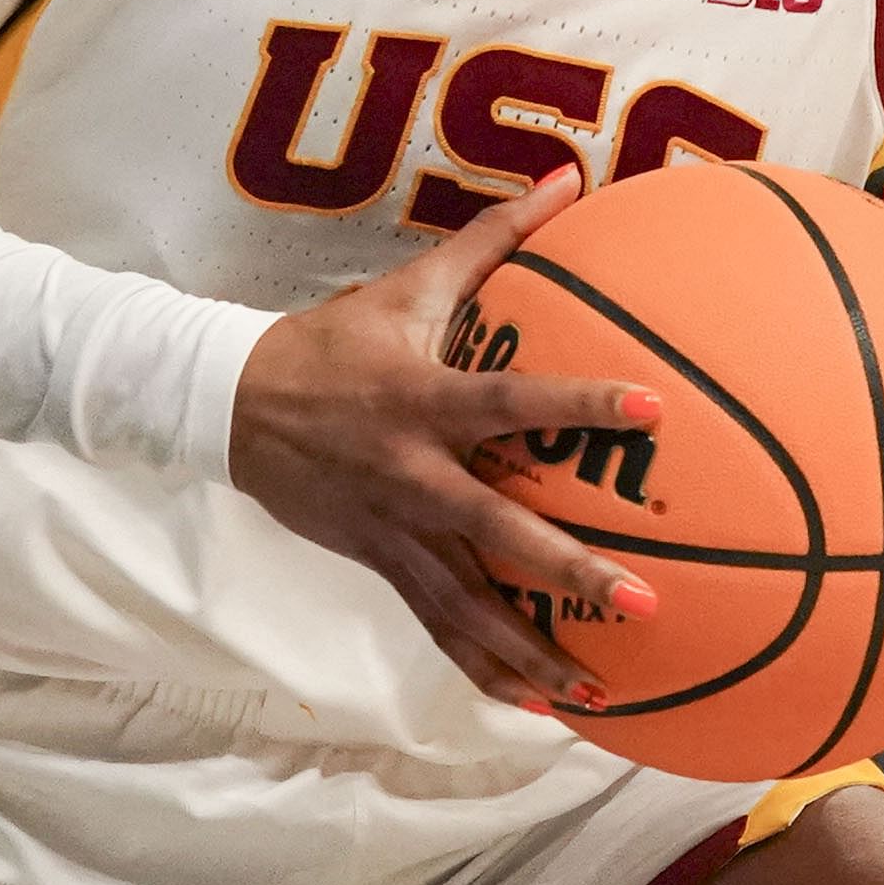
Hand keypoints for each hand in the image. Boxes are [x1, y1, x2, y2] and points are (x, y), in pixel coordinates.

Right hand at [227, 163, 664, 712]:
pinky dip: (485, 670)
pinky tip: (534, 706)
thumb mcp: (408, 287)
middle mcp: (414, 475)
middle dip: (569, 570)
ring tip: (598, 694)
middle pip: (499, 532)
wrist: (231, 406)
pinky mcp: (383, 563)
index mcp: (423, 400)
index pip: (511, 400)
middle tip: (644, 602)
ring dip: (532, 651)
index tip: (652, 408)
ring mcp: (396, 530)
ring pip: (468, 604)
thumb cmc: (334, 342)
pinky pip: (438, 627)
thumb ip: (494, 239)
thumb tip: (570, 178)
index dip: (579, 401)